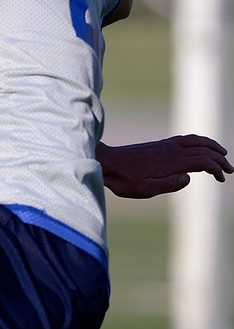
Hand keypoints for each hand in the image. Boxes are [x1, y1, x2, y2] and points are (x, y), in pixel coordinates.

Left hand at [98, 135, 231, 197]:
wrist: (107, 163)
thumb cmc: (124, 180)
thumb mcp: (145, 190)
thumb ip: (168, 184)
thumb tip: (189, 178)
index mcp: (171, 163)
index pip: (202, 161)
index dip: (216, 168)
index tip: (222, 178)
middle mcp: (172, 150)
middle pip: (204, 150)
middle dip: (220, 159)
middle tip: (230, 170)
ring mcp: (167, 145)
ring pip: (197, 141)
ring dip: (212, 146)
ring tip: (223, 154)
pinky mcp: (161, 144)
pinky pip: (186, 139)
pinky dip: (200, 141)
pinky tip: (201, 146)